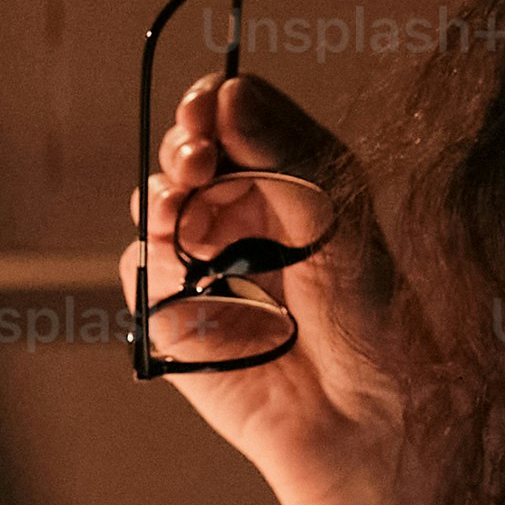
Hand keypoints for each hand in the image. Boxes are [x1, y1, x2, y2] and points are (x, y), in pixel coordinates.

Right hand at [135, 75, 418, 504]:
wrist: (359, 411)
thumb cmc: (366, 310)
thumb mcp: (334, 209)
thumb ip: (280, 146)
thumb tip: (224, 93)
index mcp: (284, 177)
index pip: (228, 115)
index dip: (207, 105)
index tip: (205, 111)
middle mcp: (239, 213)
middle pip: (184, 153)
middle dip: (182, 148)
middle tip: (196, 160)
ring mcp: (202, 262)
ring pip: (153, 205)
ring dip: (160, 198)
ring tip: (182, 211)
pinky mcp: (174, 315)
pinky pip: (138, 269)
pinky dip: (153, 261)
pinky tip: (185, 268)